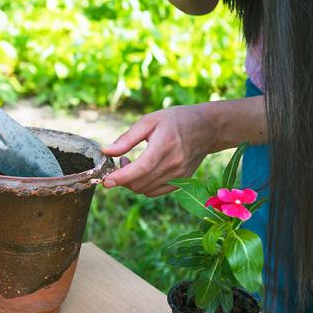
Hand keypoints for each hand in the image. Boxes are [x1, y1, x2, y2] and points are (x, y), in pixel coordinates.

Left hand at [101, 105, 217, 196]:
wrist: (206, 128)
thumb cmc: (175, 120)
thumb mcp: (149, 121)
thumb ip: (127, 138)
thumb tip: (106, 151)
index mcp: (165, 144)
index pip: (142, 167)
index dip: (122, 177)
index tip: (106, 181)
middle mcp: (174, 163)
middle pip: (141, 182)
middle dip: (122, 178)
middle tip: (120, 161)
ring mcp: (179, 175)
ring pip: (145, 190)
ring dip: (131, 182)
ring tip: (130, 163)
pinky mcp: (181, 181)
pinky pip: (155, 192)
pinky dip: (142, 186)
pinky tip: (141, 172)